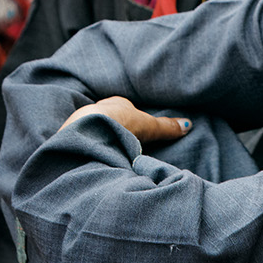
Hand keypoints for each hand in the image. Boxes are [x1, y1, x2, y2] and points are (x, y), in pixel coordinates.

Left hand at [59, 96, 191, 144]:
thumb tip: (187, 125)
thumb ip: (165, 127)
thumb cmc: (118, 123)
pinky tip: (96, 159)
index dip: (134, 122)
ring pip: (97, 131)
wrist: (87, 130)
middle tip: (127, 147)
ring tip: (112, 156)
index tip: (139, 134)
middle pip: (112, 120)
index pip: (127, 111)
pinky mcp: (74, 136)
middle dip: (118, 132)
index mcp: (116, 103)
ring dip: (103, 141)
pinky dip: (92, 149)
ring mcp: (85, 121)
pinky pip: (86, 141)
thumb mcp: (148, 126)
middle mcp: (100, 109)